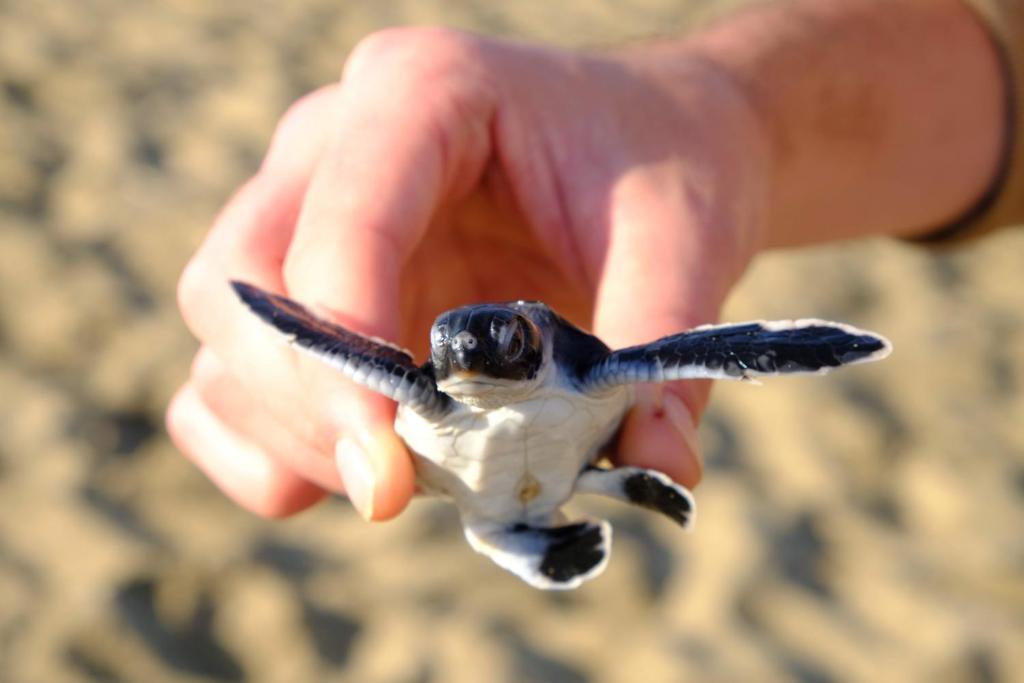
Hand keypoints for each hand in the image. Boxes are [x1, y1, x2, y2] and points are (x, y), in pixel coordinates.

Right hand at [167, 28, 768, 519]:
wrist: (651, 145)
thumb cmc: (661, 169)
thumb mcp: (683, 239)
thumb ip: (664, 351)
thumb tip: (657, 472)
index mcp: (422, 93)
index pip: (339, 219)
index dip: (346, 351)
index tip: (389, 466)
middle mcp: (334, 145)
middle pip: (240, 282)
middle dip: (305, 404)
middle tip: (395, 487)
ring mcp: (307, 215)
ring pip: (222, 339)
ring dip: (289, 434)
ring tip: (403, 479)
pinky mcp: (311, 290)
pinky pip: (227, 377)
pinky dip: (268, 445)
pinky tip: (360, 470)